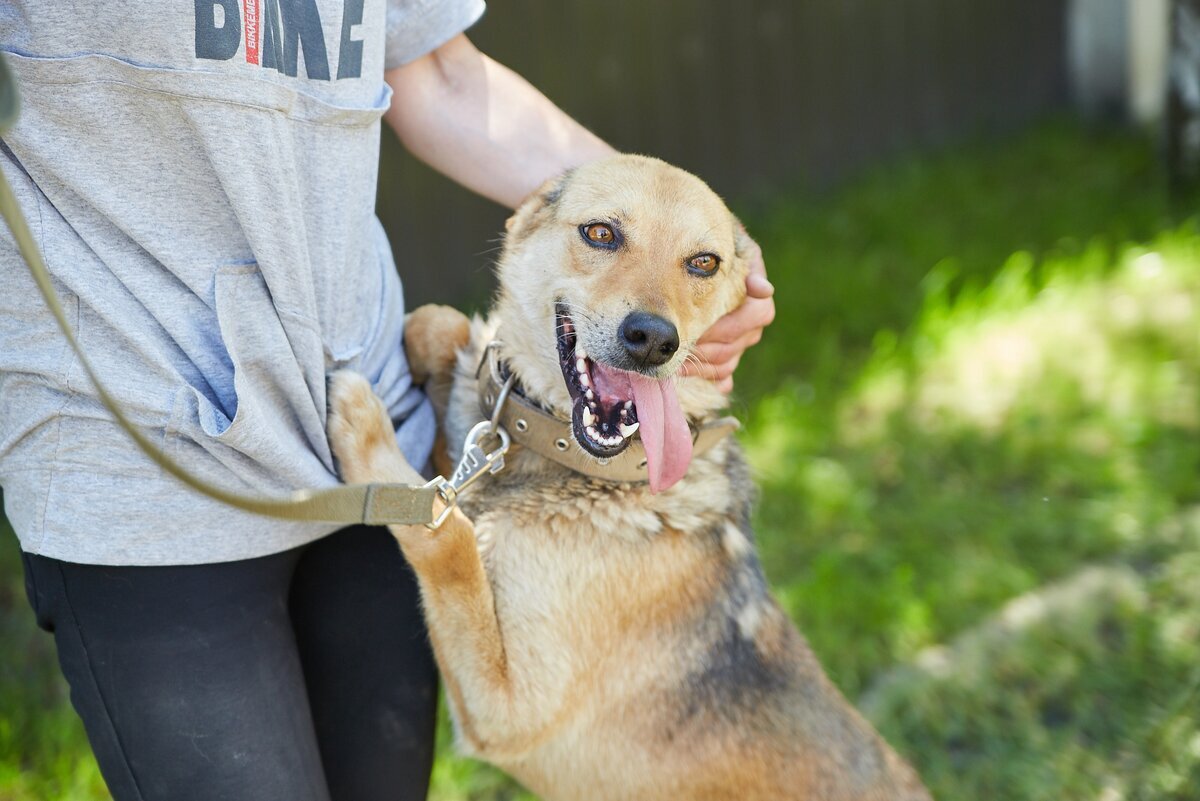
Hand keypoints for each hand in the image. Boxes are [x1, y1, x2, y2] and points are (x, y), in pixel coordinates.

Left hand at [682, 235, 774, 392]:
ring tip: (675, 360)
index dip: (733, 324)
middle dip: (711, 347)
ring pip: (728, 362)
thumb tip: (764, 290)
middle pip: (738, 344)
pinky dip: (708, 377)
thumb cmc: (712, 239)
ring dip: (704, 364)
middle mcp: (750, 321)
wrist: (688, 242)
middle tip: (681, 345)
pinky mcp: (724, 355)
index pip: (758, 314)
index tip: (704, 325)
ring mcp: (738, 340)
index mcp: (756, 295)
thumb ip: (748, 260)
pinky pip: (722, 375)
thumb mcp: (731, 239)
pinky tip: (686, 372)